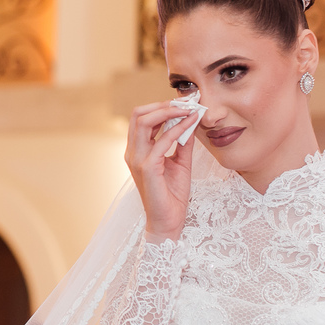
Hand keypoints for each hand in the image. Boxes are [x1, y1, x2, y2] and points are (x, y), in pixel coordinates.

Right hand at [125, 101, 196, 241]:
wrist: (169, 221)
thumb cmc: (172, 195)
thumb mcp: (180, 162)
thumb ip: (182, 142)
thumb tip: (191, 122)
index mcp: (137, 150)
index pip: (142, 117)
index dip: (161, 105)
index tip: (184, 103)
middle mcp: (133, 152)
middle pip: (138, 114)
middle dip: (163, 104)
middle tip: (186, 103)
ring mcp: (137, 159)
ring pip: (144, 121)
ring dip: (169, 111)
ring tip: (189, 109)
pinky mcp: (147, 167)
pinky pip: (162, 139)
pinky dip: (178, 128)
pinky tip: (191, 124)